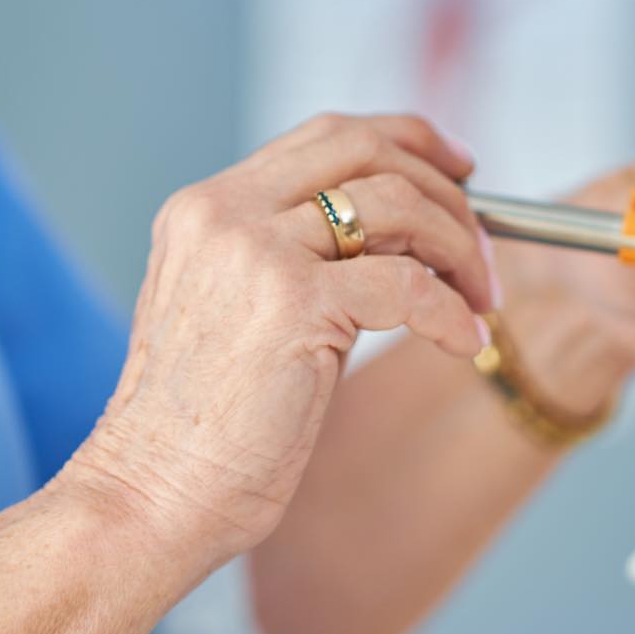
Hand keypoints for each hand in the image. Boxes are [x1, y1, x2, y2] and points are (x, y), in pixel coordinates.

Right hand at [64, 113, 499, 567]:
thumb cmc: (202, 429)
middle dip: (445, 187)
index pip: (329, 135)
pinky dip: (451, 311)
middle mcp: (224, 214)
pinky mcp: (292, 304)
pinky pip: (409, 284)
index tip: (462, 170)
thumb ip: (301, 257)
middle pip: (367, 148)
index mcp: (207, 208)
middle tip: (484, 244)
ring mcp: (255, 252)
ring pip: (398, 205)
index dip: (410, 141)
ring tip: (480, 298)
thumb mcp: (243, 310)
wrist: (150, 498)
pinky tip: (464, 341)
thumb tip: (404, 230)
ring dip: (461, 247)